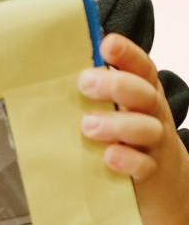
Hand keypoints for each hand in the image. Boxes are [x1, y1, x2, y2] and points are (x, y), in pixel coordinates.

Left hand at [78, 33, 174, 183]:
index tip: (107, 44)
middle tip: (85, 82)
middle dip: (117, 85)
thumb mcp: (121, 103)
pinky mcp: (151, 171)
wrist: (166, 179)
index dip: (127, 53)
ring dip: (117, 124)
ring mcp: (155, 142)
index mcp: (144, 89)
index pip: (141, 66)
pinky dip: (128, 160)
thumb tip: (58, 62)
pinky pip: (144, 165)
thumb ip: (99, 85)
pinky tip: (109, 156)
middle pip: (144, 93)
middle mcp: (152, 112)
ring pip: (146, 128)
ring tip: (88, 125)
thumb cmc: (131, 130)